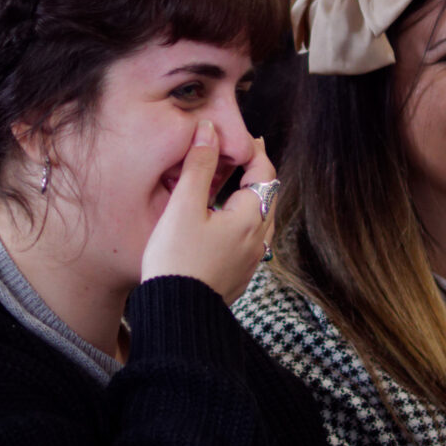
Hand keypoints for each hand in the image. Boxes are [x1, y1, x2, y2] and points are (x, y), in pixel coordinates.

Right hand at [142, 121, 275, 302]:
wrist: (178, 314)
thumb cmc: (177, 261)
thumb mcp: (184, 207)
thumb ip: (198, 166)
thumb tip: (209, 131)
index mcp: (250, 218)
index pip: (264, 173)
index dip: (255, 150)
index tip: (244, 137)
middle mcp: (258, 239)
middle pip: (268, 195)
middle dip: (256, 172)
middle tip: (239, 155)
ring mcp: (250, 260)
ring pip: (261, 218)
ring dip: (252, 197)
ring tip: (233, 184)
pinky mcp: (239, 275)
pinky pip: (250, 238)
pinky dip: (244, 220)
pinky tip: (225, 221)